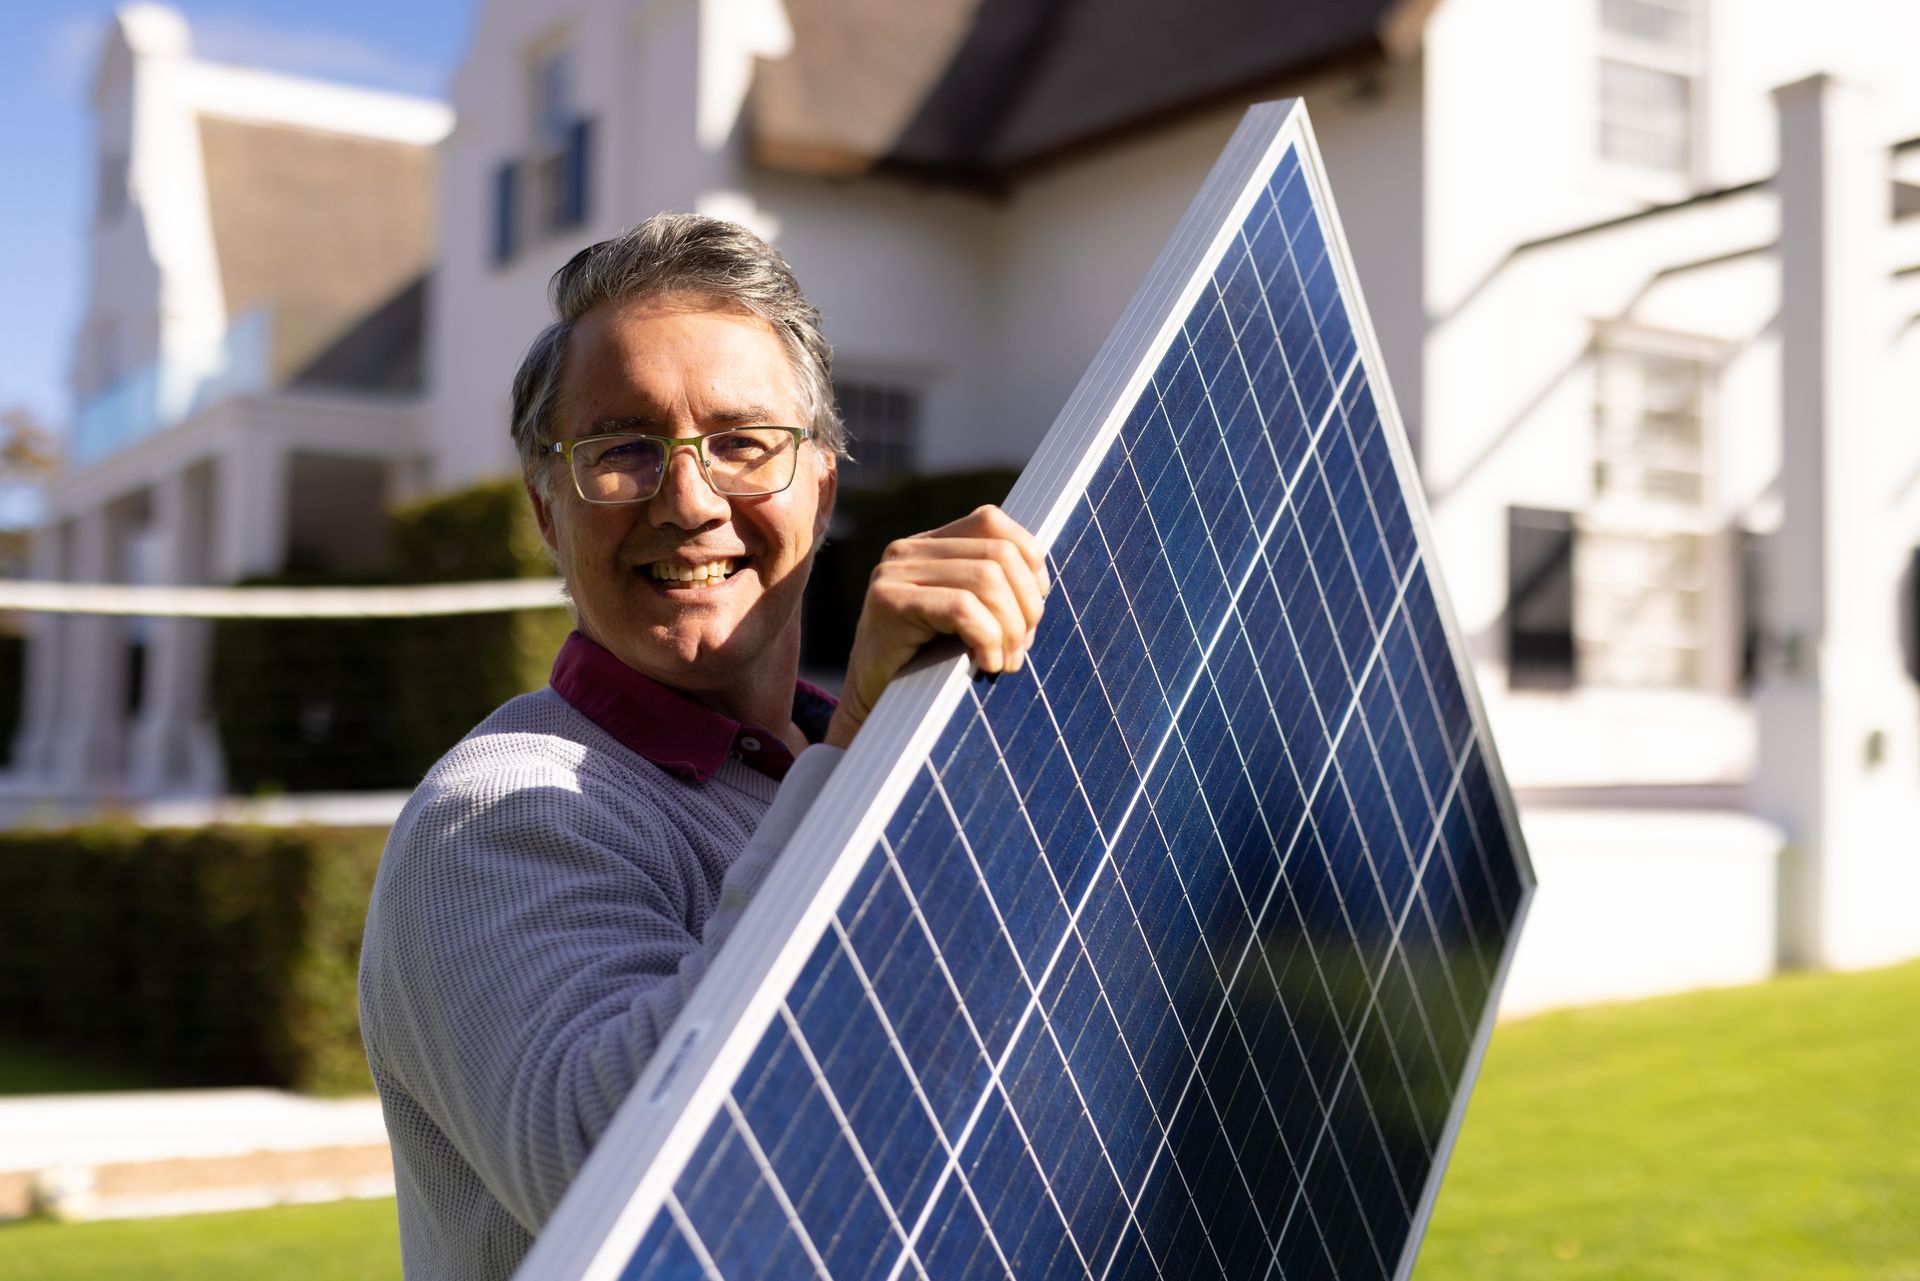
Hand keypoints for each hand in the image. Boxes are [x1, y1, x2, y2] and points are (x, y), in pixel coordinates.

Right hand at [823, 505, 1047, 748]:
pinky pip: (962, 608)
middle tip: (1020, 649)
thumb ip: (992, 592)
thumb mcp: (965, 621)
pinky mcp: (888, 603)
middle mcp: (908, 550)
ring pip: (987, 579)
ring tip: (1005, 662)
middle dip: (1026, 606)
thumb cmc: (926, 670)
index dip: (1029, 562)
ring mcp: (894, 573)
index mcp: (929, 545)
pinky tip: (985, 664)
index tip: (1032, 610)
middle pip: (999, 554)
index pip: (992, 522)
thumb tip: (1042, 585)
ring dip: (1010, 628)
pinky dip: (987, 638)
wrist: (873, 713)